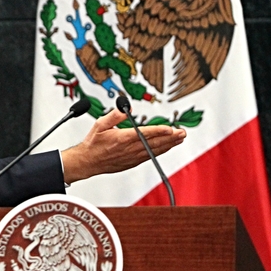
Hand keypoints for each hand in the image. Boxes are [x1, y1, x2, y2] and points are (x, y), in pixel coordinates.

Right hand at [60, 108, 185, 183]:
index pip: (145, 133)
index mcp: (123, 138)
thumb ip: (114, 116)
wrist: (88, 162)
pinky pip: (150, 156)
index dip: (159, 131)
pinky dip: (160, 151)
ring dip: (168, 144)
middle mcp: (130, 148)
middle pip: (154, 142)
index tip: (170, 129)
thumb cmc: (93, 144)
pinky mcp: (133, 162)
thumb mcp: (99, 125)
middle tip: (182, 133)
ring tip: (179, 139)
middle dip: (170, 137)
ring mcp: (133, 157)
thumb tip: (125, 108)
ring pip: (155, 150)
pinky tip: (166, 148)